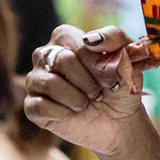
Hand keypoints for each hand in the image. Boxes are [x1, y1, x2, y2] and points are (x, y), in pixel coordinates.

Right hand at [23, 25, 153, 157]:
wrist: (118, 122)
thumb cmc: (120, 86)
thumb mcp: (127, 59)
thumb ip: (115, 39)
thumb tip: (91, 39)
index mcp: (65, 37)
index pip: (75, 41)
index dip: (96, 63)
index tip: (111, 79)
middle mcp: (45, 55)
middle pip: (62, 60)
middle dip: (87, 82)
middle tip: (98, 94)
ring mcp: (35, 80)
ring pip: (49, 83)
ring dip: (76, 98)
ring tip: (85, 104)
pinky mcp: (32, 106)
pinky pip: (39, 106)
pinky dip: (62, 113)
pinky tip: (71, 114)